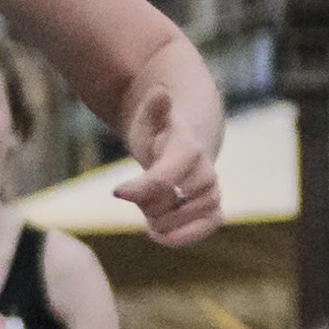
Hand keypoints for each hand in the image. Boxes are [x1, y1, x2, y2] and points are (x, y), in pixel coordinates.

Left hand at [109, 99, 223, 247]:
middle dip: (151, 204)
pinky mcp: (212, 208)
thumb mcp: (151, 118)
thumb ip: (155, 109)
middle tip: (140, 197)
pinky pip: (209, 225)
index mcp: (187, 149)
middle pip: (177, 199)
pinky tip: (158, 235)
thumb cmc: (160, 131)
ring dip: (165, 220)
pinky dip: (185, 236)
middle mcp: (205, 170)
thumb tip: (160, 91)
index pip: (165, 176)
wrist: (183, 144)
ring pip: (195, 215)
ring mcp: (212, 190)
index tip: (116, 191)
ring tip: (149, 212)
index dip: (141, 187)